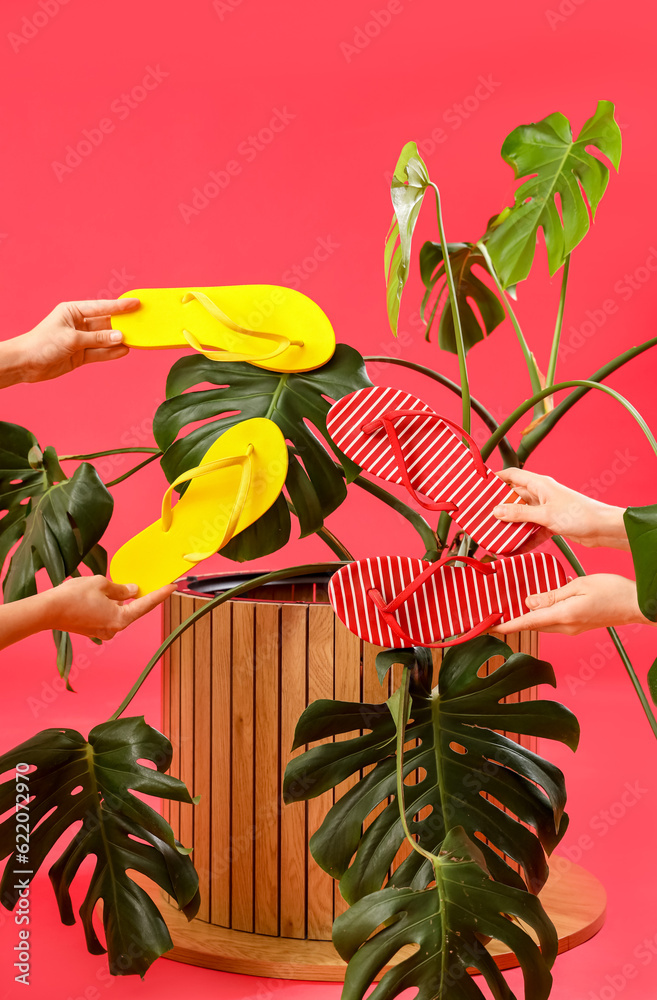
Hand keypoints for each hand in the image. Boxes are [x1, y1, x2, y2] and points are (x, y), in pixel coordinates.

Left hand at [0, 298, 138, 386]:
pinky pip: (100, 353)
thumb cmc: (42, 344)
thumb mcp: (72, 339)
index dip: (119, 306)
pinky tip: (125, 351)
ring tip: (138, 340)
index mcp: (73, 311)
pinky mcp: (81, 355)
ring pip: (105, 339)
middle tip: (141, 323)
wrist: (26, 364)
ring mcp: (81, 340)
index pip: (101, 307)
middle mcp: (79, 324)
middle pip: (105, 324)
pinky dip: (111, 353)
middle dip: (123, 325)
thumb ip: (97, 339)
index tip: (136, 303)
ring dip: (119, 341)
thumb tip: (120, 338)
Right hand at [42, 576, 175, 639]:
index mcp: (120, 619)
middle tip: (142, 581)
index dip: (160, 594)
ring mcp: (102, 631)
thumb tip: (132, 590)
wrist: (47, 611)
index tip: (172, 587)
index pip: (146, 605)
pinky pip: (106, 614)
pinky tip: (99, 595)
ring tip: (107, 586)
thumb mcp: (102, 584)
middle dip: (136, 596)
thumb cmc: (73, 597)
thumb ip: (121, 588)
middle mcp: (114, 629)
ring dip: (117, 600)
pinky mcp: (92, 629)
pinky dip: (106, 605)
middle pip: (131, 609)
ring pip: (117, 612)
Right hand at [492, 468, 628, 551]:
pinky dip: (524, 539)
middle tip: (482, 516)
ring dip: (511, 527)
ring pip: (522, 517)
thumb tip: (497, 511)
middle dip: (499, 508)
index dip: (496, 478)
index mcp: (540, 484)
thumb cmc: (579, 514)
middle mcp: (542, 495)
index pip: (512, 475)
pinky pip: (532, 531)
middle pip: (514, 498)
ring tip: (495, 535)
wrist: (604, 529)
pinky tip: (514, 550)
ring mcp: (547, 510)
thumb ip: (520, 514)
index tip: (480, 485)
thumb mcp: (545, 514)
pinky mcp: (552, 524)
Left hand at [495, 574, 654, 635]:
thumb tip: (529, 603)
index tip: (489, 627)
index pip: (528, 622)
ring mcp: (572, 629)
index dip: (507, 625)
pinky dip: (541, 614)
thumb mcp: (578, 585)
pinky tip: (538, 603)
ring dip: (526, 617)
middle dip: (513, 621)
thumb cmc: (613, 591)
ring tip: (511, 608)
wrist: (636, 604)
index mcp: (564, 616)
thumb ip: (552, 595)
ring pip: (542, 623)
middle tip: (495, 614)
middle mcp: (566, 627)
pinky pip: (553, 621)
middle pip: (532, 624)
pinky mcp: (577, 626)